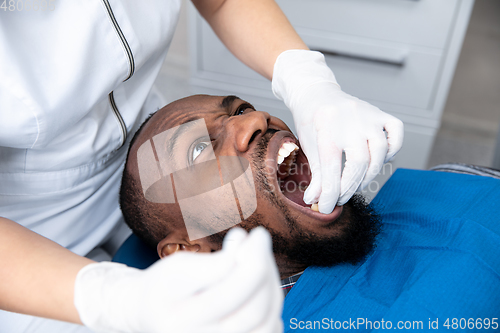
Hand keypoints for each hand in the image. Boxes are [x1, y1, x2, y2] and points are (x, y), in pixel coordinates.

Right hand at [74, 227, 283, 332]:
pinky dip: (273, 304)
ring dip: (272, 284)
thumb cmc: (164, 288)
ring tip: (258, 261)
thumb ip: (212, 263)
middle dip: (264, 268)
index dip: (253, 258)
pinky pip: (271, 330)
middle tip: (259, 241)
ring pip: (267, 323)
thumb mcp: (177, 268)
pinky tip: (260, 284)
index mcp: (179, 321)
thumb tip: (245, 247)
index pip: (230, 292)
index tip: (257, 233)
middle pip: (254, 310)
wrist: (153, 314)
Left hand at [272, 50, 403, 212]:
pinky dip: (392, 150)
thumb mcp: (309, 147)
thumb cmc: (312, 123)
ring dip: (370, 175)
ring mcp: (368, 116)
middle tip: (340, 198)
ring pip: (380, 152)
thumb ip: (316, 175)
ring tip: (356, 183)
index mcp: (326, 128)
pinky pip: (396, 133)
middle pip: (359, 162)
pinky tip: (378, 160)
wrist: (317, 94)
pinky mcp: (380, 114)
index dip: (330, 192)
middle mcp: (350, 121)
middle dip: (350, 187)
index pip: (331, 168)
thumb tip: (316, 202)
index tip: (327, 208)